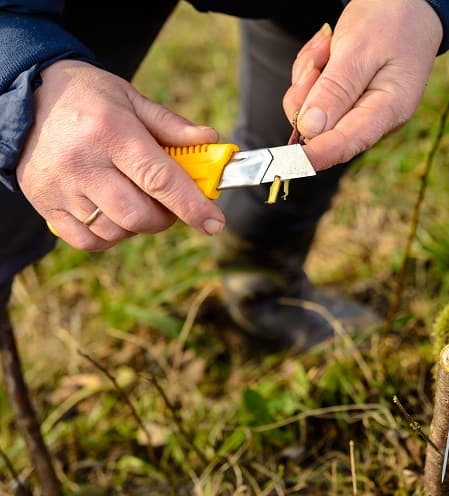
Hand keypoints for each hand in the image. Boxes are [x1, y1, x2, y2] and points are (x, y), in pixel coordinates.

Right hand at [17, 60, 225, 250]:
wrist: (27, 95)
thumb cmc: (90, 97)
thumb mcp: (132, 99)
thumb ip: (172, 126)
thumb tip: (211, 142)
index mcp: (111, 133)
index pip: (160, 180)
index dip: (192, 206)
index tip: (214, 223)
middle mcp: (83, 163)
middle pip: (138, 215)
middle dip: (165, 218)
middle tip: (168, 203)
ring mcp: (60, 187)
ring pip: (115, 231)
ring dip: (137, 226)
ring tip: (136, 200)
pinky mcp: (44, 204)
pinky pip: (87, 241)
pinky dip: (109, 236)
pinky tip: (113, 214)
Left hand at [282, 0, 442, 169]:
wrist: (409, 3)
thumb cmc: (391, 21)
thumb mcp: (360, 49)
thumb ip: (336, 90)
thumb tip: (311, 131)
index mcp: (389, 110)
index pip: (347, 144)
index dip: (315, 156)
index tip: (287, 162)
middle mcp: (375, 118)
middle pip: (321, 127)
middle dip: (308, 91)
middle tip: (322, 53)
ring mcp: (360, 111)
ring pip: (310, 109)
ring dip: (309, 75)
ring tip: (329, 44)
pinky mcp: (347, 101)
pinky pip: (312, 94)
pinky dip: (312, 70)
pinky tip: (328, 48)